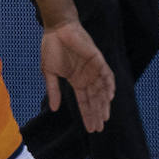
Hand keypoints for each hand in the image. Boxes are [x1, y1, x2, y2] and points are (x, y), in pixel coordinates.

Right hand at [40, 19, 113, 133]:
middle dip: (96, 114)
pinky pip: (107, 74)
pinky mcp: (98, 60)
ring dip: (103, 104)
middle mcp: (87, 78)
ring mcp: (94, 69)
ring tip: (104, 118)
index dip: (87, 115)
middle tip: (99, 129)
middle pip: (94, 100)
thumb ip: (53, 90)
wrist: (57, 29)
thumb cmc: (52, 47)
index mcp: (76, 81)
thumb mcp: (49, 72)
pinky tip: (109, 96)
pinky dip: (109, 85)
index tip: (90, 129)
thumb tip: (54, 109)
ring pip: (102, 91)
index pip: (84, 102)